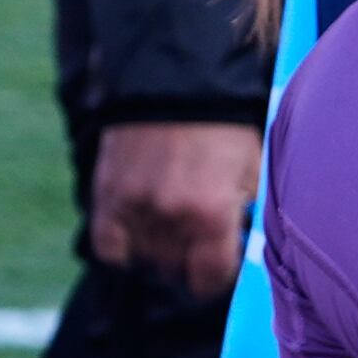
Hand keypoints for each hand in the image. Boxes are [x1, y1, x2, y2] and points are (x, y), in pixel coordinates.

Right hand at [88, 121, 259, 300]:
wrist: (175, 76)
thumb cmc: (222, 124)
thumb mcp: (249, 171)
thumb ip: (241, 215)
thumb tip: (233, 251)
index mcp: (213, 214)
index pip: (209, 281)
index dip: (213, 279)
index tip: (213, 268)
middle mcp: (172, 217)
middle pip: (174, 273)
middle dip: (185, 264)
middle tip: (190, 244)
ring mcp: (136, 207)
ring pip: (143, 262)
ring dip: (154, 255)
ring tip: (166, 232)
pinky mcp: (108, 194)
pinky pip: (109, 248)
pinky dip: (121, 248)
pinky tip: (135, 233)